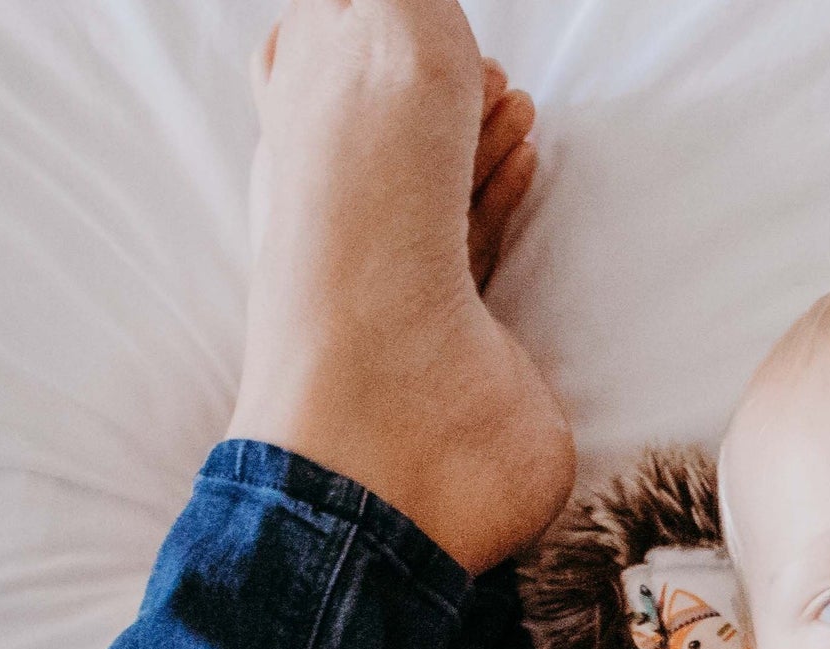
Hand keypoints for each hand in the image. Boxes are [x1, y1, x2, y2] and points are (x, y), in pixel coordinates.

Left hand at [232, 0, 574, 573]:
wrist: (397, 424)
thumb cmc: (364, 240)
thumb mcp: (386, 44)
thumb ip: (408, 2)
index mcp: (300, 139)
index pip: (316, 56)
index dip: (369, 23)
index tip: (432, 18)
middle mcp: (344, 215)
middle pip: (381, 125)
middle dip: (435, 84)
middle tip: (487, 66)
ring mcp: (407, 286)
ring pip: (436, 185)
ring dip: (477, 136)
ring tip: (517, 105)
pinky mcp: (469, 347)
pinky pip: (480, 251)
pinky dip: (504, 196)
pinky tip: (529, 163)